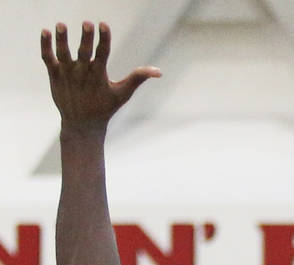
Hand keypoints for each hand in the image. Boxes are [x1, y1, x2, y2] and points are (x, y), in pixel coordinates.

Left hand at [41, 21, 159, 134]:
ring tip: (61, 25)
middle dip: (86, 38)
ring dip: (61, 40)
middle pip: (84, 52)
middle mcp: (82, 74)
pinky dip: (45, 45)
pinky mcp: (54, 75)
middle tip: (87, 23)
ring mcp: (67, 74)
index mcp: (99, 76)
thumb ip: (138, 78)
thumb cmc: (105, 107)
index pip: (102, 54)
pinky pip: (48, 58)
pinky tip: (45, 32)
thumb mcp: (123, 93)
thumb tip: (159, 72)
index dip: (103, 39)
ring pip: (63, 53)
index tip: (103, 25)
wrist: (82, 124)